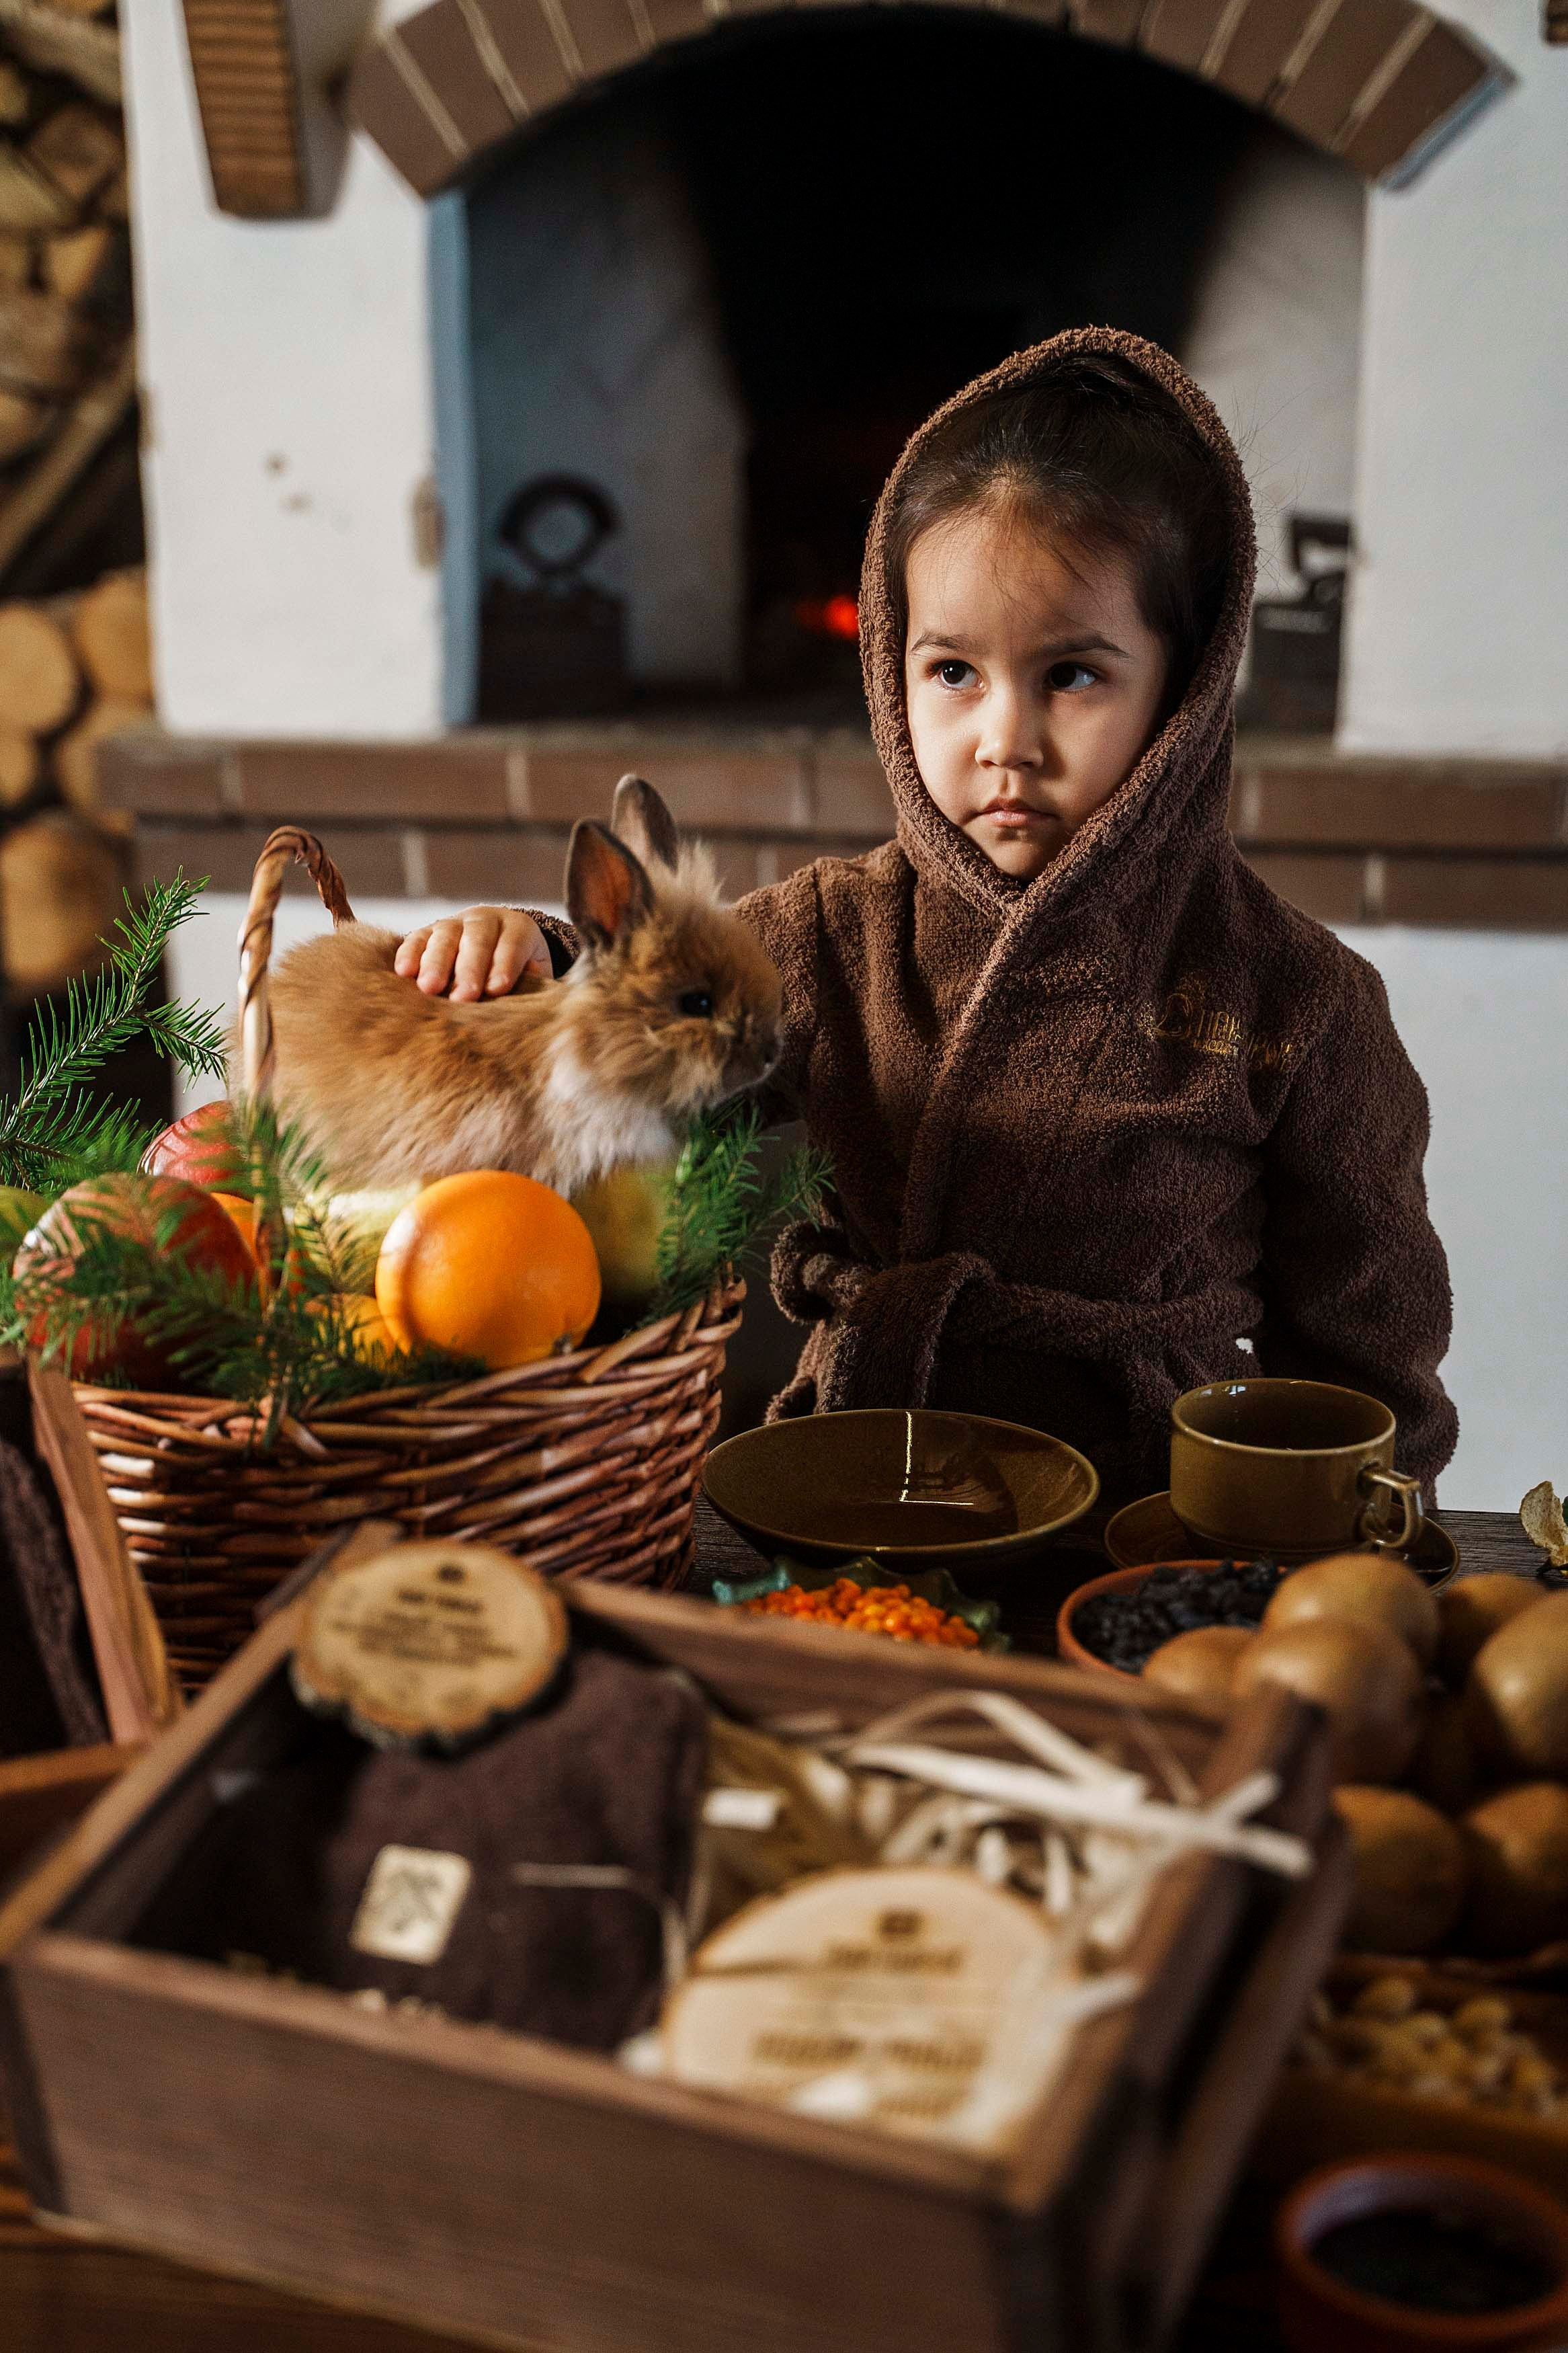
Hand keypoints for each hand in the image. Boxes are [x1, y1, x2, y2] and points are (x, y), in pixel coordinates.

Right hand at [393, 907, 553, 1000]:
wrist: (496, 952)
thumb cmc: (520, 972)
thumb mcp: (535, 972)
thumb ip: (535, 977)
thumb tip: (530, 977)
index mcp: (518, 928)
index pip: (513, 944)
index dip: (505, 965)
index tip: (496, 990)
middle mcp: (485, 919)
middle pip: (477, 939)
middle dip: (469, 969)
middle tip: (463, 997)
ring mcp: (454, 923)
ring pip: (445, 937)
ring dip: (436, 963)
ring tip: (429, 988)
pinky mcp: (429, 932)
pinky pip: (417, 938)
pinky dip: (410, 954)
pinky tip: (404, 972)